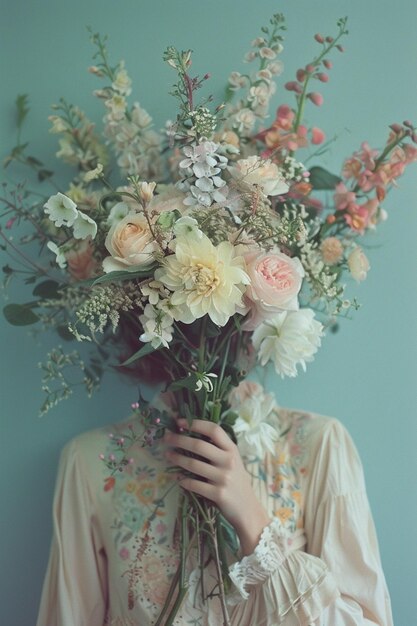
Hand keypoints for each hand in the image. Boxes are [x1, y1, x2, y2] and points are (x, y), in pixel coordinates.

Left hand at [164, 418, 271, 554]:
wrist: (248, 509)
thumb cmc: (237, 482)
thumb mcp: (233, 461)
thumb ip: (219, 449)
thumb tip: (192, 435)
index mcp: (232, 450)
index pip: (214, 430)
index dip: (196, 424)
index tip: (180, 422)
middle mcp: (228, 461)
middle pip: (199, 445)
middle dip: (179, 440)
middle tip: (166, 437)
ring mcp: (223, 478)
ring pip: (193, 464)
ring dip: (177, 458)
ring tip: (168, 455)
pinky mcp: (218, 494)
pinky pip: (194, 484)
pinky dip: (182, 480)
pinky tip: (176, 477)